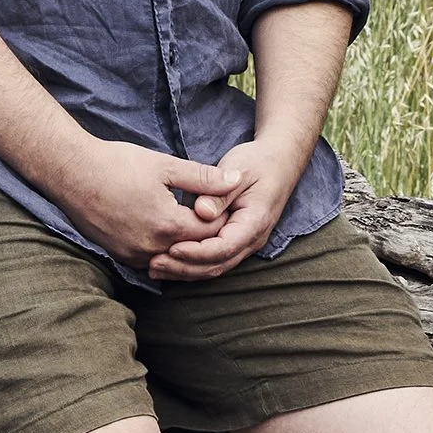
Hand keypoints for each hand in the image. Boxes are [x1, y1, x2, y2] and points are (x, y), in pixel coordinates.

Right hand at [65, 138, 240, 272]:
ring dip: (185, 247)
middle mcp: (152, 248)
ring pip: (172, 259)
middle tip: (216, 216)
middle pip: (193, 250)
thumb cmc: (118, 164)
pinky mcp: (119, 256)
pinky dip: (164, 251)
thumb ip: (204, 178)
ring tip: (194, 226)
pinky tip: (168, 234)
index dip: (223, 219)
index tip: (228, 205)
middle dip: (208, 235)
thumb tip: (237, 179)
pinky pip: (151, 261)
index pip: (211, 232)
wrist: (72, 173)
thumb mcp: (166, 166)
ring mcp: (133, 256)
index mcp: (168, 225)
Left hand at [140, 133, 311, 282]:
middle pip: (217, 265)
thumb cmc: (258, 163)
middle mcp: (252, 240)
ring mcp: (245, 243)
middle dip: (185, 268)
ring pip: (214, 267)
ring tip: (155, 268)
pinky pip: (214, 260)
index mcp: (254, 223)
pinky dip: (192, 264)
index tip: (171, 248)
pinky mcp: (235, 241)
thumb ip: (219, 194)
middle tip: (153, 264)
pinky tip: (169, 262)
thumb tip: (201, 212)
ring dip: (185, 271)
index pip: (223, 248)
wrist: (279, 161)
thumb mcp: (238, 172)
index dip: (196, 252)